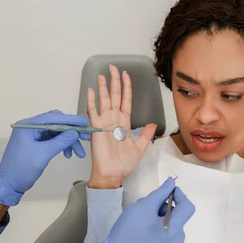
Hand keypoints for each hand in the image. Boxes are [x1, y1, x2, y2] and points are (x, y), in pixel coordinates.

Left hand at [0, 110, 89, 206]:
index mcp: (28, 126)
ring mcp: (33, 135)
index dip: (71, 119)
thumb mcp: (43, 155)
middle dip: (71, 131)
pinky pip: (52, 140)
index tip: (85, 122)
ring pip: (56, 133)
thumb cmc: (21, 169)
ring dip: (68, 141)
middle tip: (86, 138)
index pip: (53, 117)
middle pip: (56, 123)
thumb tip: (75, 132)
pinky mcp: (35, 143)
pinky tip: (68, 154)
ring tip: (79, 153)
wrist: (8, 184)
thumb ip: (60, 142)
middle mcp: (30, 127)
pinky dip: (61, 145)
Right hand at [80, 178, 194, 242]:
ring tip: (143, 226)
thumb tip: (172, 183)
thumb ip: (160, 193)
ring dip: (163, 223)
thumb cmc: (127, 232)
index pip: (188, 207)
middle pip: (179, 219)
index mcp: (174, 231)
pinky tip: (147, 238)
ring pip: (174, 230)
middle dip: (165, 211)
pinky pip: (170, 241)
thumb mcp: (142, 208)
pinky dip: (162, 235)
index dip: (180, 196)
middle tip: (145, 211)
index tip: (167, 191)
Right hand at [87, 65, 156, 188]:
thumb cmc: (123, 164)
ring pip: (104, 100)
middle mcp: (114, 120)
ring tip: (102, 75)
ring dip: (104, 87)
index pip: (125, 101)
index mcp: (123, 123)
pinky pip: (93, 111)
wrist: (112, 174)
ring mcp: (104, 123)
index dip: (126, 88)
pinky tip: (91, 90)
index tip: (125, 75)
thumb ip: (144, 135)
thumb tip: (152, 125)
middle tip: (113, 68)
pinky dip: (92, 101)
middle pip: (115, 96)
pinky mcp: (96, 127)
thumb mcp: (139, 148)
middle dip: (115, 81)